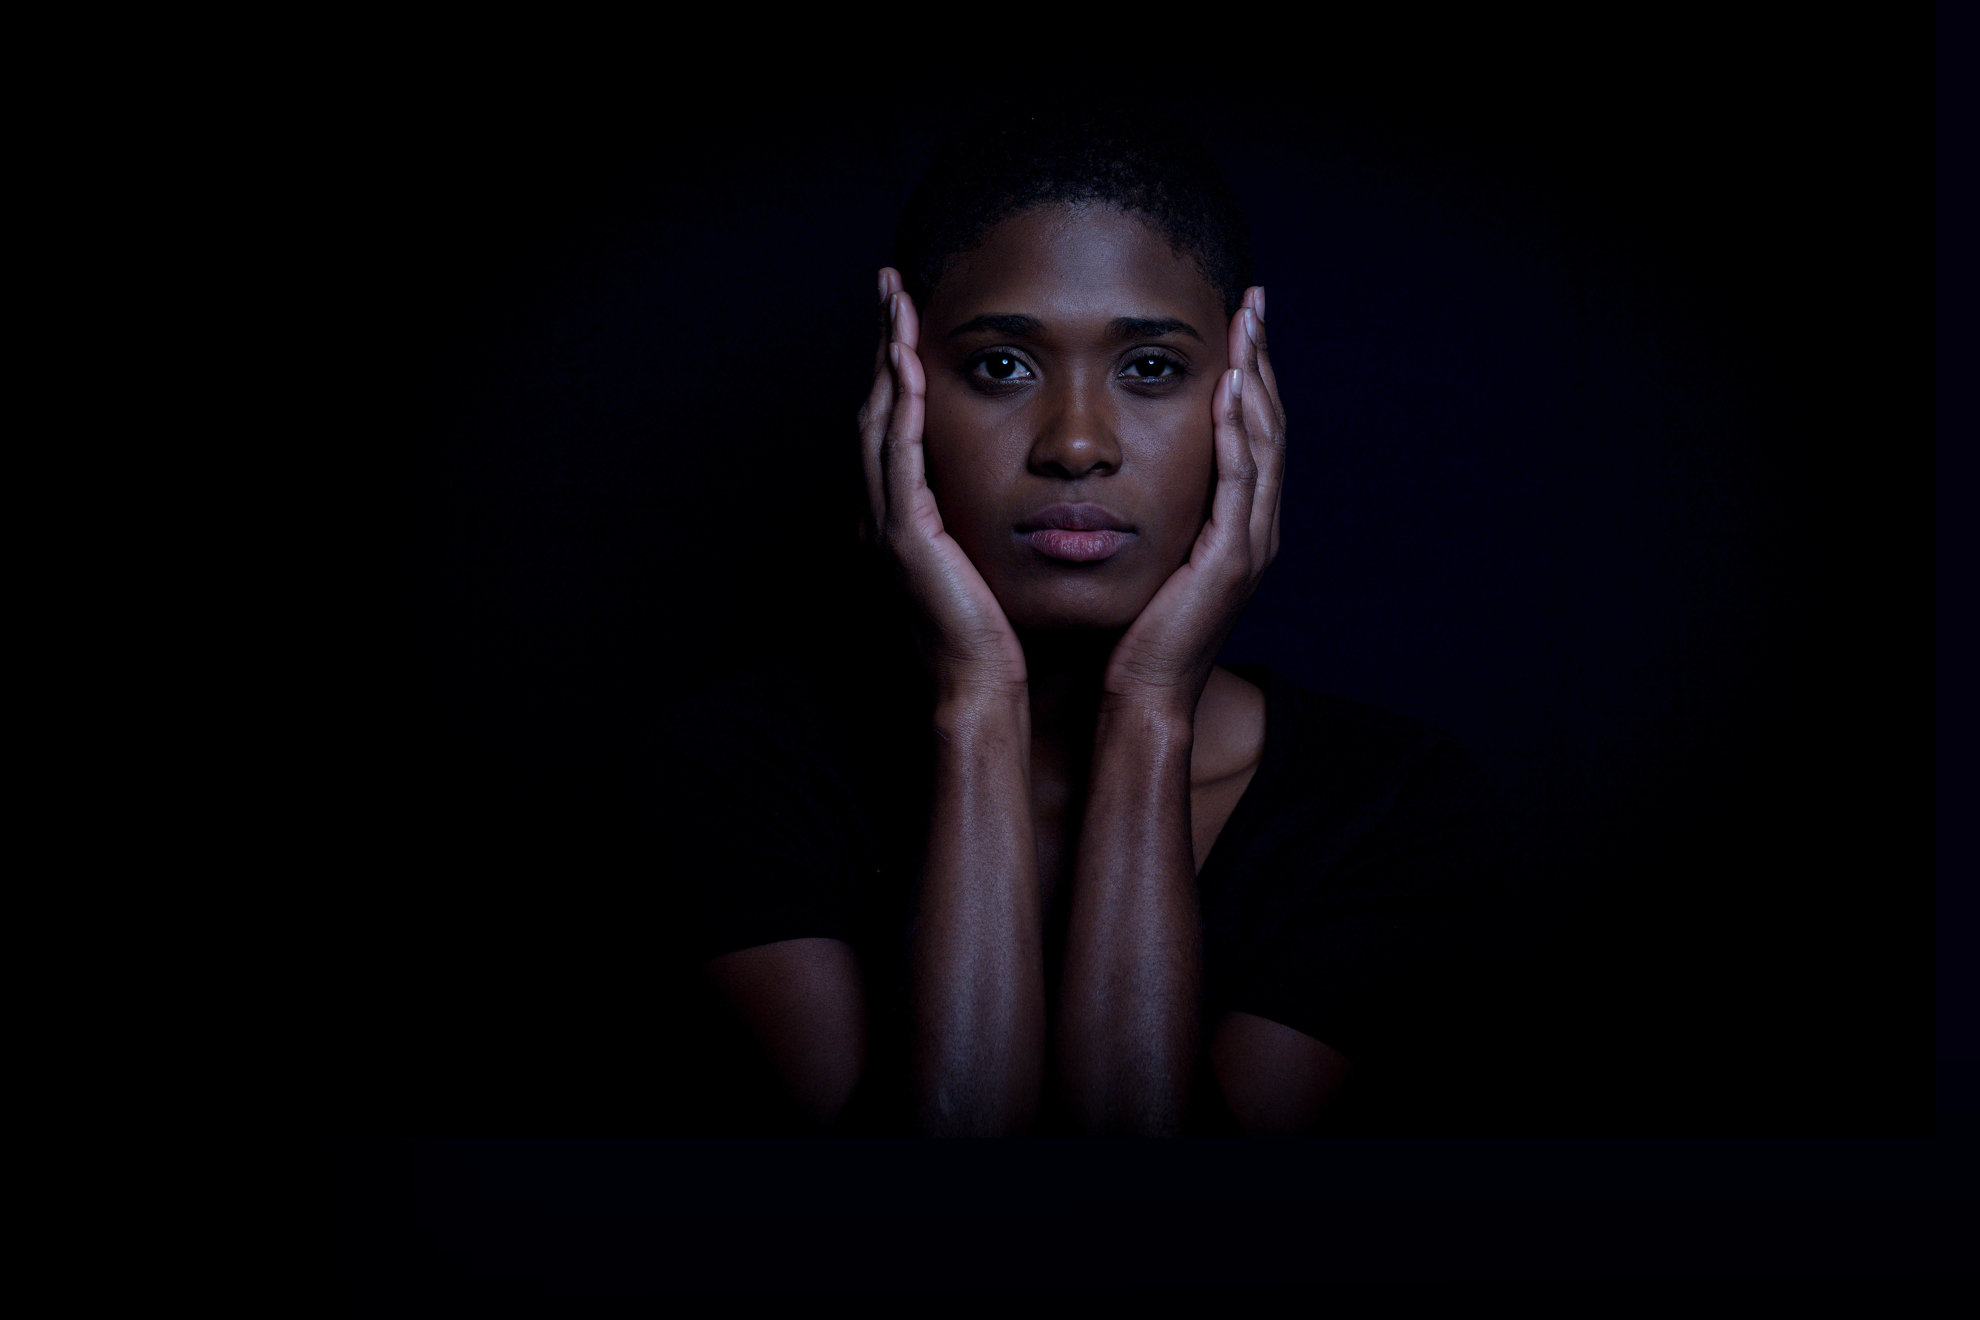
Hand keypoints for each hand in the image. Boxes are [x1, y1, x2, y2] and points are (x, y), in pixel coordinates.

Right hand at [860, 269, 1027, 698]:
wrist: (980, 692)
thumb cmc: (995, 638)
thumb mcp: (987, 562)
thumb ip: (984, 522)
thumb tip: (1019, 488)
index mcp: (904, 517)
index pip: (897, 423)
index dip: (899, 367)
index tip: (910, 316)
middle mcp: (884, 513)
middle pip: (877, 408)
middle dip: (883, 344)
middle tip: (892, 285)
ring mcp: (887, 524)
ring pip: (877, 421)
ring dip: (885, 358)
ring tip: (895, 304)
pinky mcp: (903, 537)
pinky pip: (897, 456)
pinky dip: (899, 406)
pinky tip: (907, 364)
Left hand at [1103, 287, 1285, 711]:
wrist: (1142, 697)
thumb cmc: (1133, 635)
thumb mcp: (1147, 557)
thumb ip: (1152, 513)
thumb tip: (1119, 472)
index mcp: (1237, 526)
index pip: (1250, 434)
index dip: (1248, 375)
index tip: (1237, 323)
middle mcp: (1256, 529)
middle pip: (1268, 425)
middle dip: (1261, 360)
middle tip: (1252, 303)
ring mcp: (1250, 544)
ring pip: (1264, 443)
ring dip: (1257, 379)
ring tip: (1247, 326)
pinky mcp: (1231, 560)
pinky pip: (1242, 480)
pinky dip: (1238, 430)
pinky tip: (1230, 388)